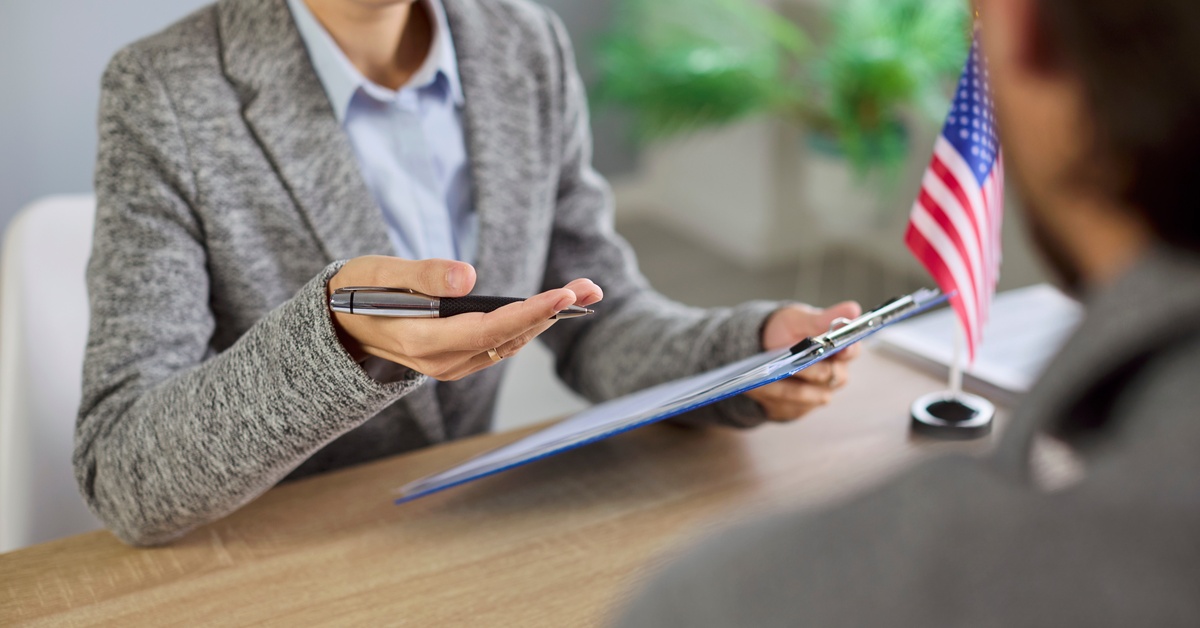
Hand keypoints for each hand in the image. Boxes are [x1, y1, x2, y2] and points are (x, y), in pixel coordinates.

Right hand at [327, 256, 602, 380]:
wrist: (338, 325)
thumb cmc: (356, 290)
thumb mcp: (379, 273)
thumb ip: (424, 276)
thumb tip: (468, 277)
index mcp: (419, 340)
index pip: (487, 331)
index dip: (528, 314)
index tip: (562, 295)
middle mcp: (439, 362)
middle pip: (508, 339)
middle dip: (552, 312)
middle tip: (592, 286)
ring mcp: (450, 367)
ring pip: (510, 344)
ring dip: (548, 318)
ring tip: (586, 290)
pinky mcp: (457, 361)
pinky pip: (501, 346)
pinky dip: (530, 325)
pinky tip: (555, 305)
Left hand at [743, 301, 862, 421]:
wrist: (761, 348)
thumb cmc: (786, 329)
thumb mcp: (800, 319)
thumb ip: (824, 319)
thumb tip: (853, 308)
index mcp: (840, 350)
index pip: (851, 352)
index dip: (847, 351)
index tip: (840, 348)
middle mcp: (834, 375)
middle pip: (829, 377)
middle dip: (810, 370)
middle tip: (794, 364)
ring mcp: (817, 393)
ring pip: (806, 395)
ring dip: (786, 386)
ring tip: (766, 376)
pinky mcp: (798, 408)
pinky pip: (786, 406)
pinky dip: (770, 396)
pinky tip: (756, 387)